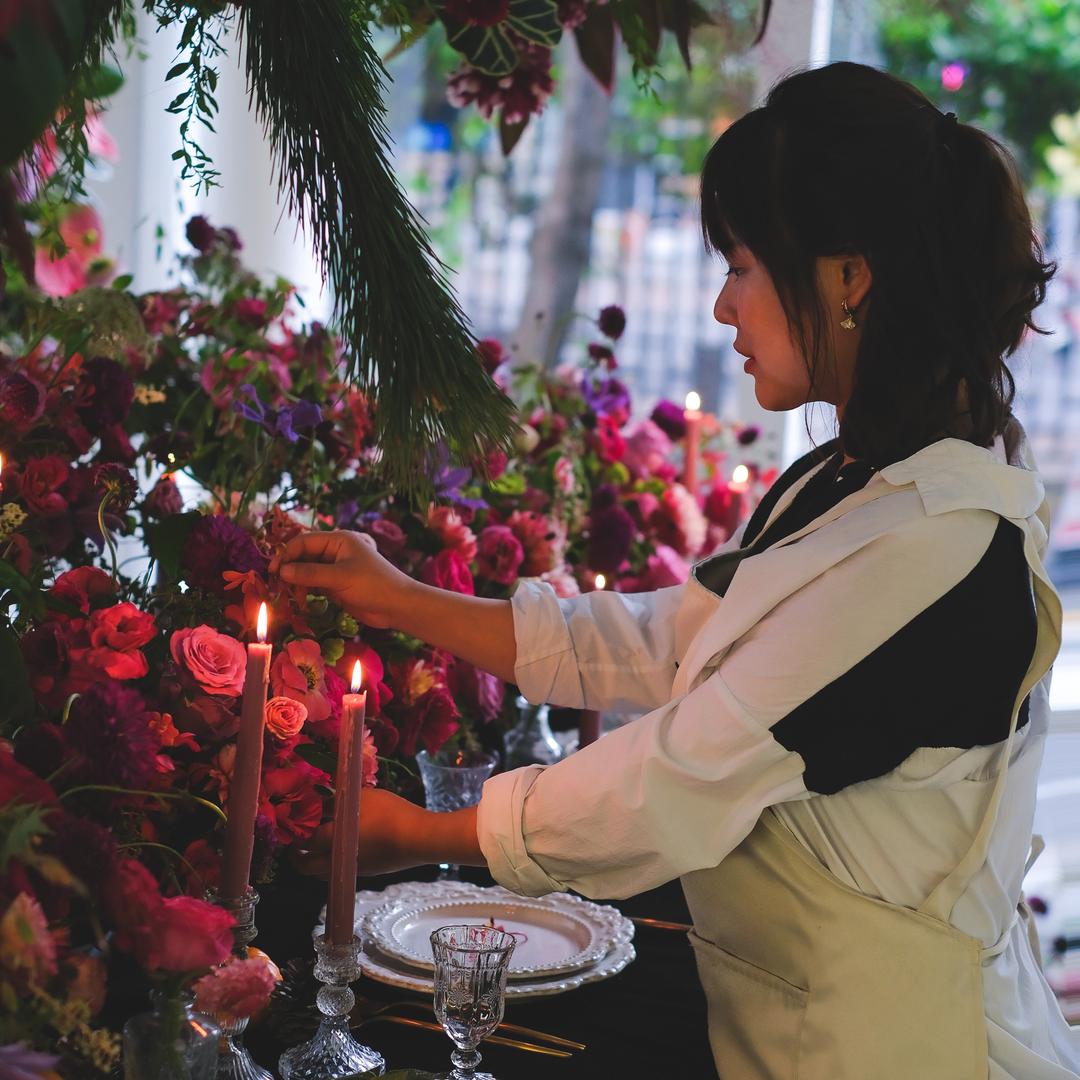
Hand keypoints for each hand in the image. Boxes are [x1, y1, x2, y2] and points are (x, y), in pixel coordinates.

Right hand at [270, 530, 413, 628]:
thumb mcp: (340, 578)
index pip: (304, 541)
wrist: (397, 606)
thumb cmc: (373, 585)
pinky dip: (305, 591)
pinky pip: (314, 584)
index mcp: (339, 540)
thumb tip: (281, 572)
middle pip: (303, 556)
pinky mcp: (337, 584)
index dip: (286, 554)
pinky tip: (298, 601)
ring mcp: (336, 568)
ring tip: (288, 597)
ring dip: (296, 583)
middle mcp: (336, 550)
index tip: (272, 571)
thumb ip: (310, 574)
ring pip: (307, 571)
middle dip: (289, 569)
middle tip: (275, 586)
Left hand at [290, 788, 483, 877]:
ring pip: (322, 874)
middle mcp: (336, 861)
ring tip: (318, 846)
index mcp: (331, 841)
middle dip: (296, 857)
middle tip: (296, 844)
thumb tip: (321, 804)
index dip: (295, 833)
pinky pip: (340, 871)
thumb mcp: (360, 798)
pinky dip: (333, 863)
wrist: (418, 838)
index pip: (302, 842)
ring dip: (314, 863)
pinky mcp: (366, 873)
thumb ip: (336, 802)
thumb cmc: (388, 813)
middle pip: (306, 867)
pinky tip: (345, 846)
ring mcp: (352, 870)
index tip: (292, 823)